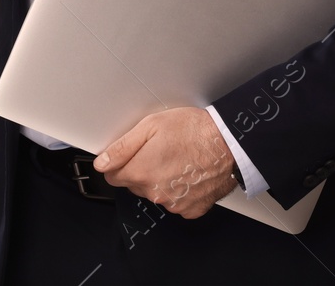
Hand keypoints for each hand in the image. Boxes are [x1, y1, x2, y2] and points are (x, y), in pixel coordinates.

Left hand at [93, 107, 237, 217]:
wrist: (232, 143)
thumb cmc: (197, 131)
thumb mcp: (152, 125)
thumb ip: (122, 146)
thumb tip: (102, 162)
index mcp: (140, 172)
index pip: (113, 175)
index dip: (122, 162)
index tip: (136, 153)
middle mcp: (153, 192)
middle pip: (135, 184)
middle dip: (144, 169)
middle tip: (163, 151)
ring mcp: (173, 203)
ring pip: (156, 194)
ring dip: (163, 180)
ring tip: (181, 160)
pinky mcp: (191, 208)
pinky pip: (178, 203)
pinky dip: (182, 191)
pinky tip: (191, 174)